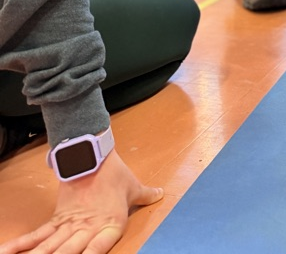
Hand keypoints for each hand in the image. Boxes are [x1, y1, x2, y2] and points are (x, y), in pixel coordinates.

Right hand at [0, 150, 161, 253]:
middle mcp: (87, 229)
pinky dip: (21, 246)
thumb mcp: (133, 186)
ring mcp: (69, 225)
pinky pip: (37, 236)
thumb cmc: (114, 173)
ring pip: (50, 249)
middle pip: (69, 253)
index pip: (99, 247)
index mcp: (110, 224)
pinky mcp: (56, 219)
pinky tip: (6, 253)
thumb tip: (160, 194)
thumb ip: (145, 195)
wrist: (91, 153)